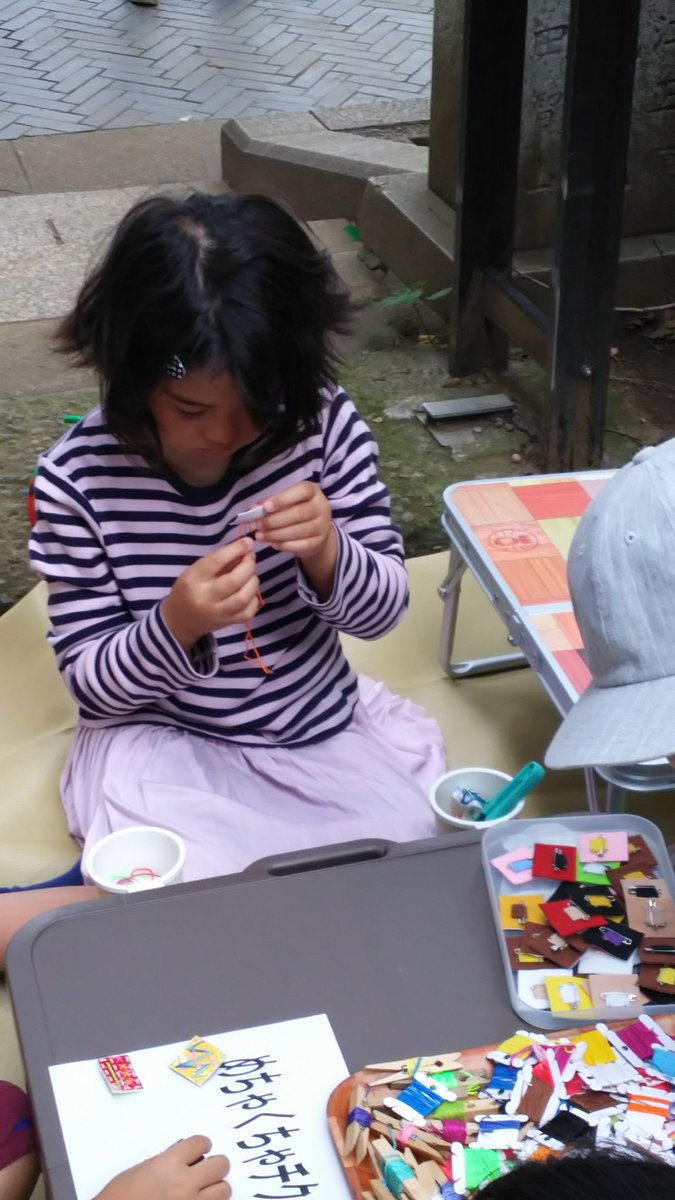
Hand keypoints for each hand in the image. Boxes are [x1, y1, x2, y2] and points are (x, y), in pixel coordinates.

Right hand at [95, 1136, 229, 1199]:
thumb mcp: (142, 1170)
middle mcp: (184, 1183)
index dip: (202, 1145)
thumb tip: (182, 1161)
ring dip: (216, 1189)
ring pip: (224, 1190)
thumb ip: (166, 1163)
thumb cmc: (120, 1198)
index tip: (202, 1149)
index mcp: (169, 1164)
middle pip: (221, 1164)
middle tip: (207, 1170)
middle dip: (215, 1166)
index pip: (201, 1143)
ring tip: (206, 1190)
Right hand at [162, 537, 258, 651]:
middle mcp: (205, 598)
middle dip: (248, 566)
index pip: (216, 561)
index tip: (248, 542)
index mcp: (193, 580)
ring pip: (243, 597)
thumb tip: (246, 547)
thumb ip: (219, 561)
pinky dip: (254, 599)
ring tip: (251, 575)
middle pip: (234, 580)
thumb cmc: (189, 589)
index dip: (235, 549)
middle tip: (250, 558)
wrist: (181, 620)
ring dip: (253, 582)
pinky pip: (248, 612)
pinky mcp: (227, 623)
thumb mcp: (196, 571)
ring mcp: (217, 613)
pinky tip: (249, 593)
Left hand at [258, 483, 337, 598]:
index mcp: (313, 492)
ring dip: (275, 534)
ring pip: (297, 531)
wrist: (316, 529)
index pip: (301, 491)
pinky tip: (272, 543)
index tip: (266, 507)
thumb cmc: (296, 510)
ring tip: (259, 535)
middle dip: (274, 520)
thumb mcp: (286, 501)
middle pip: (297, 514)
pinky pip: (300, 545)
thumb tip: (254, 508)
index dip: (283, 498)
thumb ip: (270, 503)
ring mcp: (322, 526)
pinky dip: (283, 545)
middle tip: (258, 525)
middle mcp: (321, 507)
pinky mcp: (318, 542)